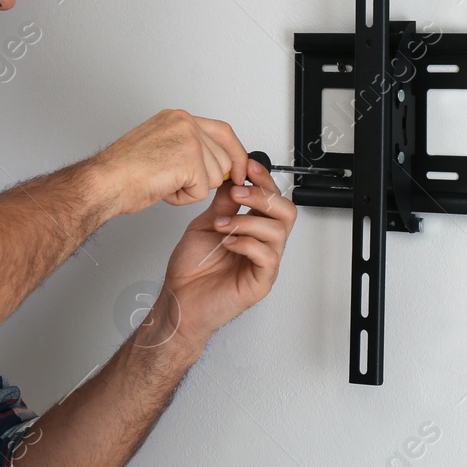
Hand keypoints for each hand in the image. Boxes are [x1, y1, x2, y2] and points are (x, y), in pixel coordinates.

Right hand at [92, 109, 248, 215]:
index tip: (240, 171)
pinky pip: (202, 191)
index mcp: (177, 118)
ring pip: (216, 176)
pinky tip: (163, 189)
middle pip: (224, 158)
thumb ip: (189, 149)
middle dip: (207, 179)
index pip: (223, 132)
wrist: (102, 182)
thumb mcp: (160, 147)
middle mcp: (185, 123)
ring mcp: (189, 139)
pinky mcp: (189, 160)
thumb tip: (218, 163)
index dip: (235, 154)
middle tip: (175, 181)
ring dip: (191, 189)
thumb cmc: (122, 172)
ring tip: (163, 182)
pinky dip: (183, 198)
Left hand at [154, 156, 296, 347]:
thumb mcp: (205, 224)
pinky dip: (247, 243)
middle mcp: (263, 244)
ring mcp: (265, 263)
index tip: (249, 165)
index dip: (264, 179)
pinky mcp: (261, 282)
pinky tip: (228, 243)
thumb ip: (223, 203)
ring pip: (278, 231)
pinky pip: (268, 256)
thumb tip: (234, 178)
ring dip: (248, 221)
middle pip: (286, 211)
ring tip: (223, 224)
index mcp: (254, 229)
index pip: (272, 198)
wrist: (179, 301)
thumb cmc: (192, 269)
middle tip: (239, 193)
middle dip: (263, 195)